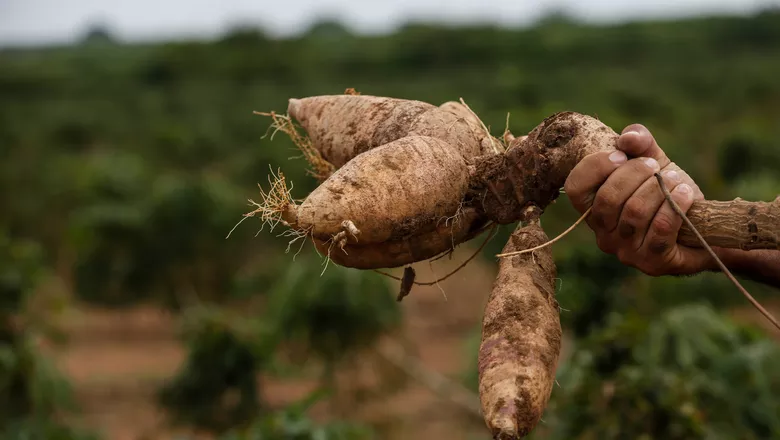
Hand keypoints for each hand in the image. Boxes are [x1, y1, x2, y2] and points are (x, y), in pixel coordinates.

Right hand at [564, 124, 713, 275]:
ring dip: (660, 189)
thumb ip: (639, 143)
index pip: (575, 187)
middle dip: (635, 174)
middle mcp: (602, 233)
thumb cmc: (669, 192)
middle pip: (607, 198)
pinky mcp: (651, 262)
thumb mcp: (653, 162)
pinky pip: (660, 229)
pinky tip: (685, 193)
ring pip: (635, 212)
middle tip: (655, 166)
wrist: (706, 228)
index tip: (622, 154)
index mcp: (593, 209)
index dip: (596, 166)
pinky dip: (674, 206)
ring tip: (677, 180)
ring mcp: (625, 251)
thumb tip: (629, 138)